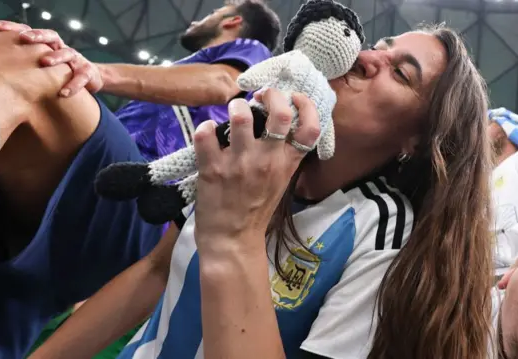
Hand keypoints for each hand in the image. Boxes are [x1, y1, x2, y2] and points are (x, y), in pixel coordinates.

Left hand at [0, 20, 102, 96]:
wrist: (90, 77)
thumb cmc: (61, 70)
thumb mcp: (44, 62)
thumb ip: (27, 59)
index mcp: (50, 44)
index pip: (32, 32)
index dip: (16, 28)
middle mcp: (62, 48)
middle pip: (51, 37)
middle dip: (39, 36)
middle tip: (25, 38)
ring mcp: (76, 59)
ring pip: (67, 54)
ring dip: (56, 57)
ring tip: (45, 62)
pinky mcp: (88, 72)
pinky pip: (81, 77)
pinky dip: (73, 85)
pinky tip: (63, 93)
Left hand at [193, 89, 319, 246]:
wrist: (232, 240)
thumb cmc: (256, 210)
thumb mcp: (280, 182)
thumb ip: (283, 155)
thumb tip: (276, 122)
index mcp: (287, 164)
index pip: (311, 128)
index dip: (305, 105)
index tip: (293, 98)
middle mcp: (268, 161)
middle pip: (280, 113)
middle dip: (270, 95)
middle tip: (259, 97)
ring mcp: (240, 164)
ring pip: (240, 116)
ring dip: (235, 106)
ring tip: (233, 111)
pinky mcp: (213, 168)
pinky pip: (206, 134)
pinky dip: (205, 127)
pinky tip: (208, 132)